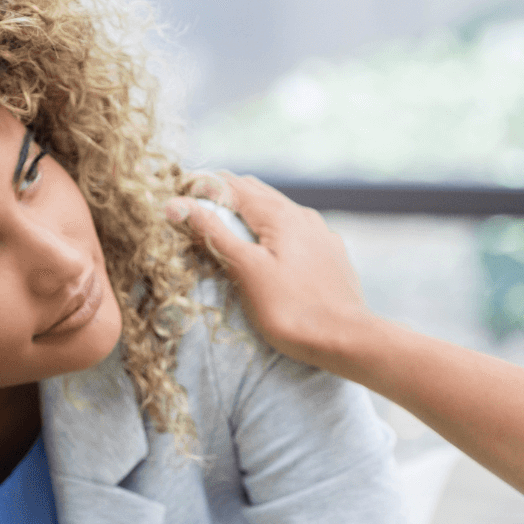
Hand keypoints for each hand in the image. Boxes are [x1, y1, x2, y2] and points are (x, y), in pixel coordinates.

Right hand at [166, 172, 377, 371]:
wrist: (346, 339)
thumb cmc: (291, 309)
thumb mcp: (246, 269)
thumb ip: (213, 232)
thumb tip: (177, 204)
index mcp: (279, 214)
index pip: (231, 184)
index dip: (201, 187)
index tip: (178, 198)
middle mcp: (303, 215)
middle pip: (255, 193)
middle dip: (224, 195)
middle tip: (196, 210)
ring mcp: (320, 234)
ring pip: (277, 212)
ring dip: (248, 213)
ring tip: (226, 229)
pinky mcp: (330, 254)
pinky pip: (295, 231)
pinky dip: (271, 231)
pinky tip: (267, 250)